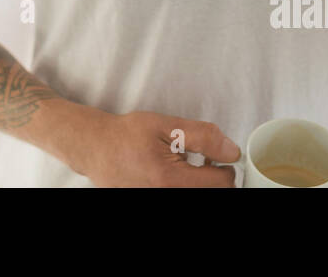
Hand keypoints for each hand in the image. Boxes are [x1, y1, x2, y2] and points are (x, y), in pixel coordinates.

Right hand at [70, 108, 240, 186]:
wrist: (95, 149)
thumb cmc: (127, 135)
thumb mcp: (165, 126)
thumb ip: (202, 137)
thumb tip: (232, 151)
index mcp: (171, 180)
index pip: (222, 183)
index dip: (225, 165)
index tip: (214, 154)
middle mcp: (165, 197)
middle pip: (212, 194)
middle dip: (214, 177)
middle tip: (203, 159)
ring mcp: (157, 201)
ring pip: (197, 194)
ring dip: (200, 183)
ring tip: (186, 166)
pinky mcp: (152, 201)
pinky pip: (180, 195)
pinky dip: (184, 185)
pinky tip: (174, 174)